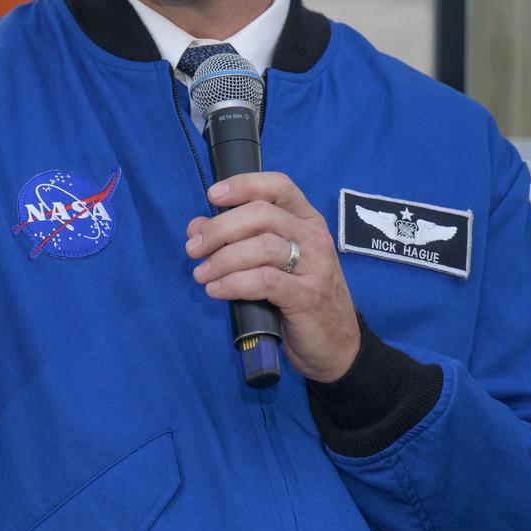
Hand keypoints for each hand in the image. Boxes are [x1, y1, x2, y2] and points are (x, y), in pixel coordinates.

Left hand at [186, 172, 359, 382]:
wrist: (336, 346)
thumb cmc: (298, 297)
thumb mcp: (270, 263)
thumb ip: (236, 240)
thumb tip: (196, 227)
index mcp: (306, 220)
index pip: (279, 186)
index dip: (244, 184)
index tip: (212, 195)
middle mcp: (314, 236)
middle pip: (262, 214)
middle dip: (220, 228)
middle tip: (193, 248)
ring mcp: (315, 265)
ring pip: (261, 246)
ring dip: (222, 259)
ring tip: (201, 273)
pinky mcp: (308, 296)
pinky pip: (264, 281)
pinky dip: (233, 283)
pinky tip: (215, 290)